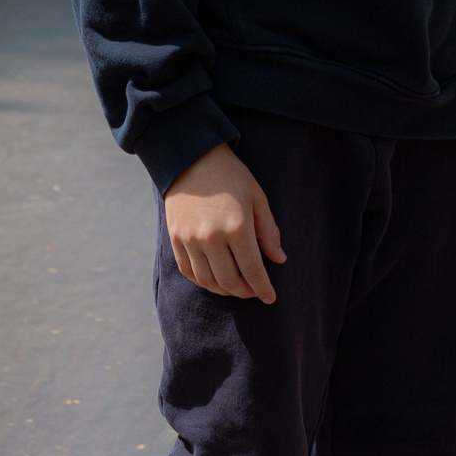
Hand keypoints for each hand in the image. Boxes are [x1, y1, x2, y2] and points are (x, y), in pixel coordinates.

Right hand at [163, 142, 285, 302]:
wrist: (191, 158)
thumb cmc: (231, 176)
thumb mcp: (257, 198)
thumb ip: (268, 231)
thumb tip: (279, 259)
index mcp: (237, 227)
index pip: (252, 270)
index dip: (263, 288)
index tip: (270, 297)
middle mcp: (211, 238)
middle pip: (229, 280)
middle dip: (245, 291)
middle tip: (253, 291)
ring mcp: (190, 240)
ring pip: (208, 281)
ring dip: (224, 289)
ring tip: (235, 286)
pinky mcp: (175, 239)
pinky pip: (189, 272)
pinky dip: (203, 281)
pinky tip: (214, 279)